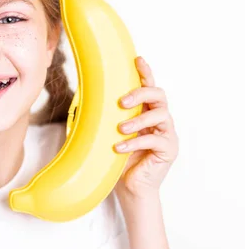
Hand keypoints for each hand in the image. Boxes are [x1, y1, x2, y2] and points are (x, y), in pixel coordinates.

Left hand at [113, 56, 178, 199]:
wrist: (129, 188)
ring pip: (161, 115)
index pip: (148, 87)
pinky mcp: (169, 149)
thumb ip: (101, 116)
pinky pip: (156, 139)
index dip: (145, 72)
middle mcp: (160, 119)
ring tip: (120, 129)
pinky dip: (136, 141)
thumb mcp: (106, 133)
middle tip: (122, 102)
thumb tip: (80, 97)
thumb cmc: (116, 158)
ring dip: (138, 120)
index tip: (137, 60)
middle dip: (141, 93)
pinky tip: (119, 147)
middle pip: (159, 95)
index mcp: (145, 111)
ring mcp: (167, 134)